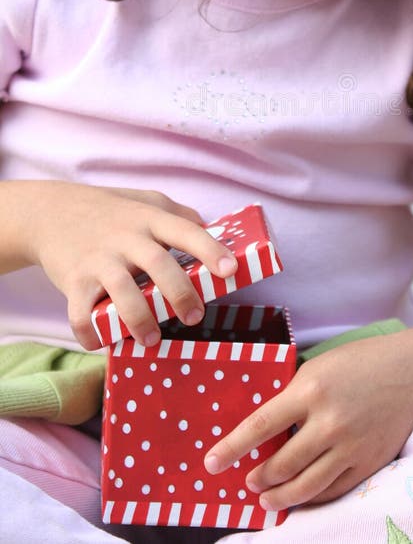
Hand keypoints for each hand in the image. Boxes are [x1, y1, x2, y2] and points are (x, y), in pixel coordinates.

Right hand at [14, 181, 237, 349]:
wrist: (50, 212)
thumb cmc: (110, 211)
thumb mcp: (147, 201)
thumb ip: (179, 216)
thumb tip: (216, 233)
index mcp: (149, 218)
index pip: (185, 231)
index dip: (210, 250)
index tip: (230, 269)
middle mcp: (125, 237)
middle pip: (158, 263)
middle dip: (180, 293)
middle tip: (194, 316)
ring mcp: (98, 259)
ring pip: (121, 290)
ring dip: (140, 318)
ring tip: (152, 338)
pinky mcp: (73, 280)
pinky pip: (81, 312)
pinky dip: (91, 332)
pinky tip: (103, 343)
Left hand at [204, 327, 412, 509]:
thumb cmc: (363, 362)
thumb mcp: (321, 367)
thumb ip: (296, 396)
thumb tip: (267, 426)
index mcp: (311, 389)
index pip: (260, 425)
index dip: (232, 447)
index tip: (211, 463)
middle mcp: (329, 422)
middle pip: (281, 464)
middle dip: (258, 478)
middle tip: (248, 481)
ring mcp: (351, 446)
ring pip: (306, 486)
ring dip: (280, 496)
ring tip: (267, 498)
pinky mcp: (369, 462)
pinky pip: (334, 490)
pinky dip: (312, 498)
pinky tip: (301, 498)